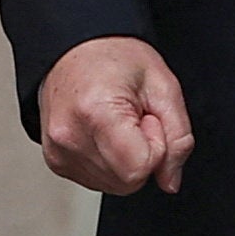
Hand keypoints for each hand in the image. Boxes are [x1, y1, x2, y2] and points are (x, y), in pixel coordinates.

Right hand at [39, 37, 193, 196]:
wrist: (77, 49)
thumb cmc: (116, 59)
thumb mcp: (164, 87)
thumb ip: (178, 137)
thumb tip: (170, 180)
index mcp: (96, 114)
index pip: (139, 169)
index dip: (156, 147)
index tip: (148, 120)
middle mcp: (69, 137)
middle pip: (127, 183)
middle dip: (143, 155)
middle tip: (136, 119)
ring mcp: (58, 152)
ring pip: (114, 186)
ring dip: (127, 160)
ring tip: (120, 123)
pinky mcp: (55, 161)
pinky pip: (98, 181)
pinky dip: (111, 163)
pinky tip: (106, 134)